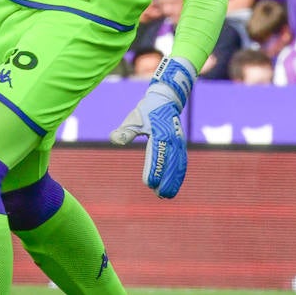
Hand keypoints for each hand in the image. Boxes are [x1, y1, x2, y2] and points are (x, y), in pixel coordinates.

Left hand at [110, 56, 193, 197]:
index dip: (153, 170)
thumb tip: (114, 140)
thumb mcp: (134, 118)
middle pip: (170, 163)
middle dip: (165, 180)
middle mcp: (172, 140)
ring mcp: (179, 142)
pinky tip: (175, 184)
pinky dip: (179, 174)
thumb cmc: (147, 110)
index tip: (149, 184)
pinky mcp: (181, 144)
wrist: (166, 99)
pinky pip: (182, 162)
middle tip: (159, 195)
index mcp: (160, 134)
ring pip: (178, 165)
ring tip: (167, 195)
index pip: (156, 155)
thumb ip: (126, 131)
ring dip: (174, 181)